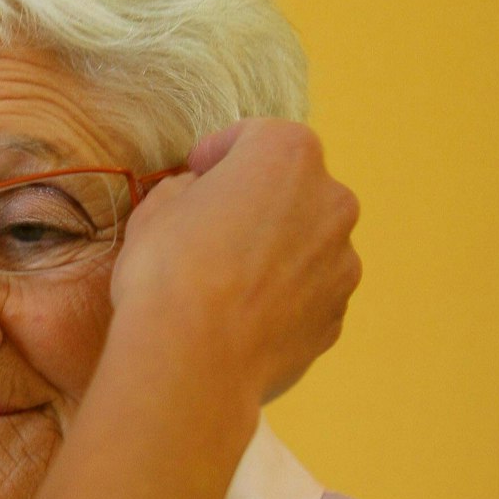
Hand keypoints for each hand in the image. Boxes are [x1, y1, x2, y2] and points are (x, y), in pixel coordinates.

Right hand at [111, 120, 360, 402]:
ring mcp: (342, 262)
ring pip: (306, 245)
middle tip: (212, 230)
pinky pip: (308, 294)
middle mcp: (331, 200)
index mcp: (287, 155)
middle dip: (257, 203)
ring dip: (275, 252)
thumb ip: (187, 190)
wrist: (194, 361)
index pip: (254, 137)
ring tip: (228, 283)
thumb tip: (197, 197)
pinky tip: (241, 317)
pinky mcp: (336, 315)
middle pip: (292, 191)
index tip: (196, 172)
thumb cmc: (169, 271)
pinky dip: (283, 298)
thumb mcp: (155, 210)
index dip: (219, 154)